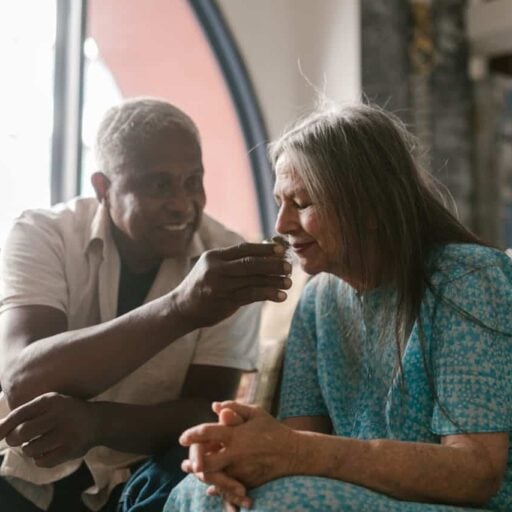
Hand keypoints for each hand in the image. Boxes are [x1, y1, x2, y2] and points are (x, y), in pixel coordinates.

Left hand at [0, 392, 99, 466]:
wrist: (98, 421)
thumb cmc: (65, 413)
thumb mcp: (48, 405)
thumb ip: (24, 415)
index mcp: (51, 400)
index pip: (19, 414)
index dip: (3, 427)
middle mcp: (60, 414)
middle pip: (21, 433)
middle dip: (15, 439)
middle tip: (20, 439)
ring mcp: (67, 432)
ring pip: (30, 450)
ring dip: (30, 449)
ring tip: (39, 443)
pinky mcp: (72, 449)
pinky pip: (42, 462)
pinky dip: (41, 459)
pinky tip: (50, 450)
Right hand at [174, 243, 291, 327]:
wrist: (182, 308)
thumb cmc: (203, 286)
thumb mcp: (213, 267)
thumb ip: (234, 262)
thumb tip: (266, 255)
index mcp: (214, 256)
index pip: (244, 248)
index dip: (264, 249)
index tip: (282, 250)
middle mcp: (216, 269)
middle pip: (250, 263)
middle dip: (273, 264)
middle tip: (290, 267)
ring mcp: (220, 286)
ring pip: (253, 280)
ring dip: (274, 281)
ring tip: (289, 282)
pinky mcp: (224, 301)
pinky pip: (251, 295)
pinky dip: (268, 294)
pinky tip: (280, 296)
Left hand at [180, 402, 299, 488]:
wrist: (293, 454)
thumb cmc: (273, 429)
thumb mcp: (256, 413)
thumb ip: (234, 407)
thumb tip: (214, 406)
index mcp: (237, 435)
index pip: (207, 433)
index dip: (192, 435)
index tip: (182, 438)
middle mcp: (237, 454)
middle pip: (206, 463)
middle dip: (193, 462)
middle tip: (186, 461)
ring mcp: (241, 471)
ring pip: (214, 479)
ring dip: (200, 476)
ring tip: (192, 471)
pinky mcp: (247, 483)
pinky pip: (227, 489)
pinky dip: (216, 488)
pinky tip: (208, 485)